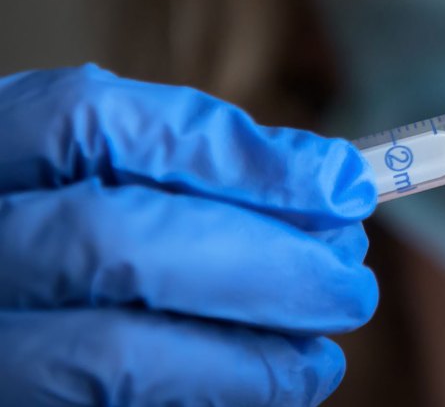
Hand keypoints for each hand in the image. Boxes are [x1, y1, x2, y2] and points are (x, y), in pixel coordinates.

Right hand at [0, 66, 378, 405]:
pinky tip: (271, 385)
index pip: (92, 124)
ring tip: (320, 354)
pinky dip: (215, 396)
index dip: (232, 153)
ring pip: (112, 353)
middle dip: (260, 263)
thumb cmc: (68, 228)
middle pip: (114, 242)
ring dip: (246, 355)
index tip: (343, 184)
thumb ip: (191, 167)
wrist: (8, 313)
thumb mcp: (97, 171)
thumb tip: (332, 184)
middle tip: (349, 283)